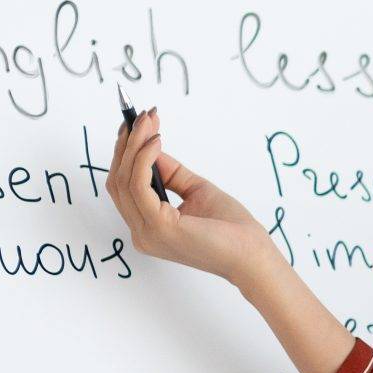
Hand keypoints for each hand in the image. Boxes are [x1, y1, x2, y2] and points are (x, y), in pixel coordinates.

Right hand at [105, 108, 275, 284]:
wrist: (254, 256)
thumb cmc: (232, 230)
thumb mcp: (195, 191)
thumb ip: (170, 173)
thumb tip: (150, 145)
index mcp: (148, 226)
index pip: (124, 186)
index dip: (126, 153)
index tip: (136, 124)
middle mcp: (142, 232)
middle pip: (118, 181)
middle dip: (127, 144)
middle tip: (141, 115)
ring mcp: (147, 232)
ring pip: (124, 180)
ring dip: (133, 145)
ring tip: (148, 121)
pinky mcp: (159, 227)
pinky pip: (139, 185)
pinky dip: (144, 159)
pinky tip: (156, 142)